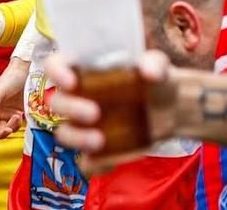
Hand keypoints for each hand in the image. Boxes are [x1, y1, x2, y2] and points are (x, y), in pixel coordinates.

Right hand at [0, 57, 27, 152]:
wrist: (26, 73)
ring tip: (17, 117)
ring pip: (5, 130)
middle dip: (0, 133)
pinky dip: (17, 124)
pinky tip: (20, 115)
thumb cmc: (9, 79)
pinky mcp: (17, 115)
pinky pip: (15, 127)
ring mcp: (6, 114)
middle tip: (8, 129)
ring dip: (11, 127)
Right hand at [46, 50, 177, 173]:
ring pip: (65, 133)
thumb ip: (154, 63)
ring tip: (99, 141)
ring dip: (77, 138)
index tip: (71, 81)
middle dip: (71, 108)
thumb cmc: (154, 80)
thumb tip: (148, 71)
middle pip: (56, 102)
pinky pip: (86, 161)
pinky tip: (111, 162)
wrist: (171, 110)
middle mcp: (76, 96)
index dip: (56, 71)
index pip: (55, 65)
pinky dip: (95, 163)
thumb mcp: (157, 65)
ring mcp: (83, 125)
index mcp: (81, 70)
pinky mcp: (96, 149)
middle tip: (94, 113)